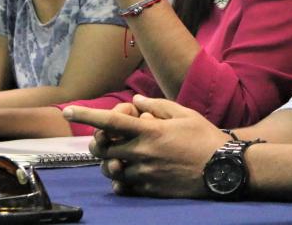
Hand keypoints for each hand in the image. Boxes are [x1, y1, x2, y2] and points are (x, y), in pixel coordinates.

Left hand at [64, 95, 229, 197]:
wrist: (223, 170)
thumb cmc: (205, 138)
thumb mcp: (184, 114)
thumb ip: (156, 105)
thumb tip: (135, 100)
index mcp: (149, 130)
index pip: (109, 121)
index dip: (86, 114)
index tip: (67, 110)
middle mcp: (142, 152)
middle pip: (102, 148)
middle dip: (98, 143)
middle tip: (105, 140)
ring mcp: (144, 173)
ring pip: (110, 169)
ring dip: (109, 162)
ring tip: (120, 157)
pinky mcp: (150, 190)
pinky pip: (122, 188)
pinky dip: (120, 181)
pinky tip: (128, 174)